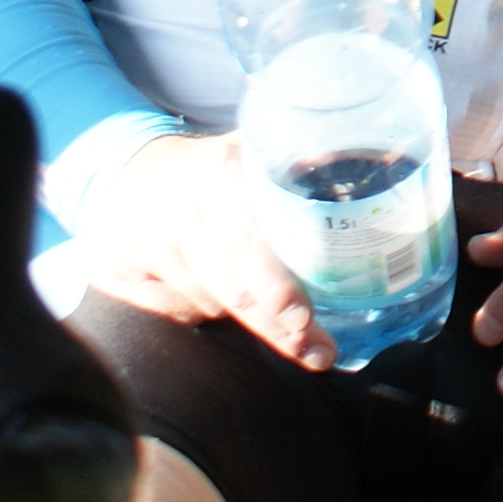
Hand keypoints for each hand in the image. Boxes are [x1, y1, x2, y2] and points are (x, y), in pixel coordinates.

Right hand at [75, 131, 338, 371]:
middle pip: (230, 285)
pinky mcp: (117, 275)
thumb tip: (385, 175)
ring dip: (253, 321)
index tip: (301, 317)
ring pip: (209, 303)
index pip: (243, 237)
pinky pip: (177, 313)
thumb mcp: (251, 150)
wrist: (124, 174)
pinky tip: (223, 304)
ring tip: (296, 336)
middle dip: (277, 324)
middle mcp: (173, 208)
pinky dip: (207, 316)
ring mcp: (142, 245)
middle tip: (316, 350)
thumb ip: (303, 164)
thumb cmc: (212, 170)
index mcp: (214, 170)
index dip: (272, 283)